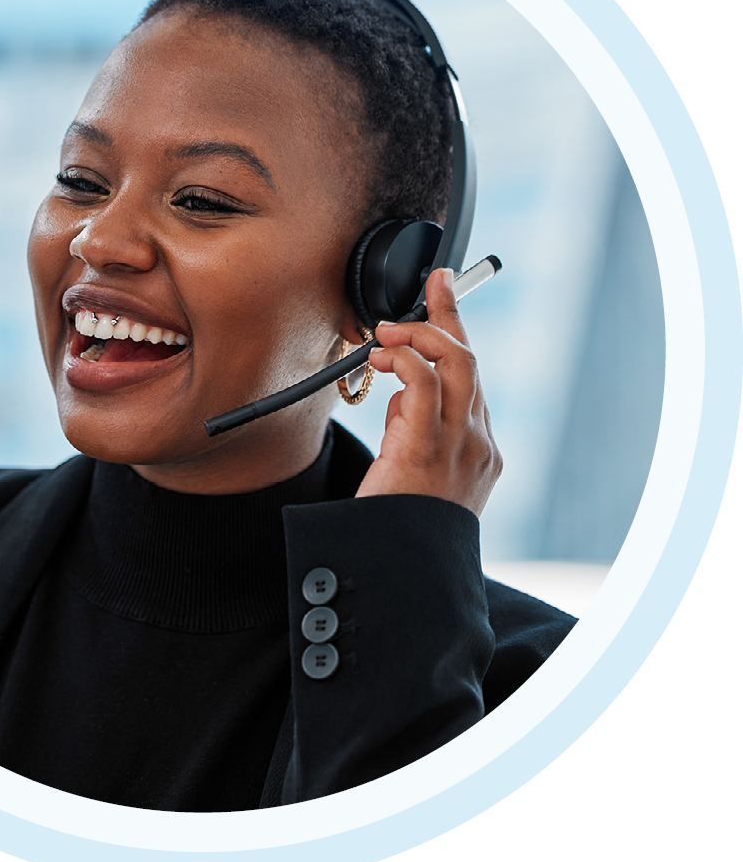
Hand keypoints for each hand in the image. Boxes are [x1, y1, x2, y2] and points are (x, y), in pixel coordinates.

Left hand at [355, 268, 501, 515]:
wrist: (402, 575)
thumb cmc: (399, 526)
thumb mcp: (414, 472)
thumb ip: (415, 431)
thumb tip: (400, 396)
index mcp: (479, 450)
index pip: (471, 379)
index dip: (455, 333)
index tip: (443, 293)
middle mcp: (478, 445)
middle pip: (471, 361)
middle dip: (449, 316)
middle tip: (430, 285)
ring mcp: (460, 448)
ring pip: (456, 365)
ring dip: (418, 336)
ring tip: (386, 334)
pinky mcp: (428, 451)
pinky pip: (424, 386)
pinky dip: (405, 360)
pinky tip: (382, 358)